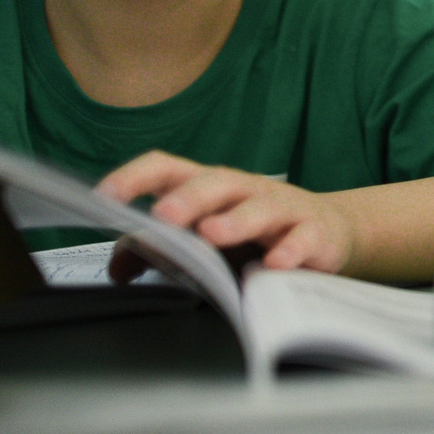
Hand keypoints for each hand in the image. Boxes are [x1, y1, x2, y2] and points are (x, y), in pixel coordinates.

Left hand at [95, 151, 355, 275]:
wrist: (328, 231)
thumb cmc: (257, 232)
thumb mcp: (206, 238)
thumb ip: (161, 249)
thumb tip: (118, 265)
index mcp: (209, 187)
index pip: (168, 168)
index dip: (135, 177)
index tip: (106, 197)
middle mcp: (244, 189)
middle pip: (215, 182)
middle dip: (188, 198)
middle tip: (164, 216)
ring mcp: (281, 208)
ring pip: (259, 207)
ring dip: (235, 221)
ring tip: (213, 235)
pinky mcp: (314, 232)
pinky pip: (302, 238)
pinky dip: (289, 250)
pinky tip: (274, 264)